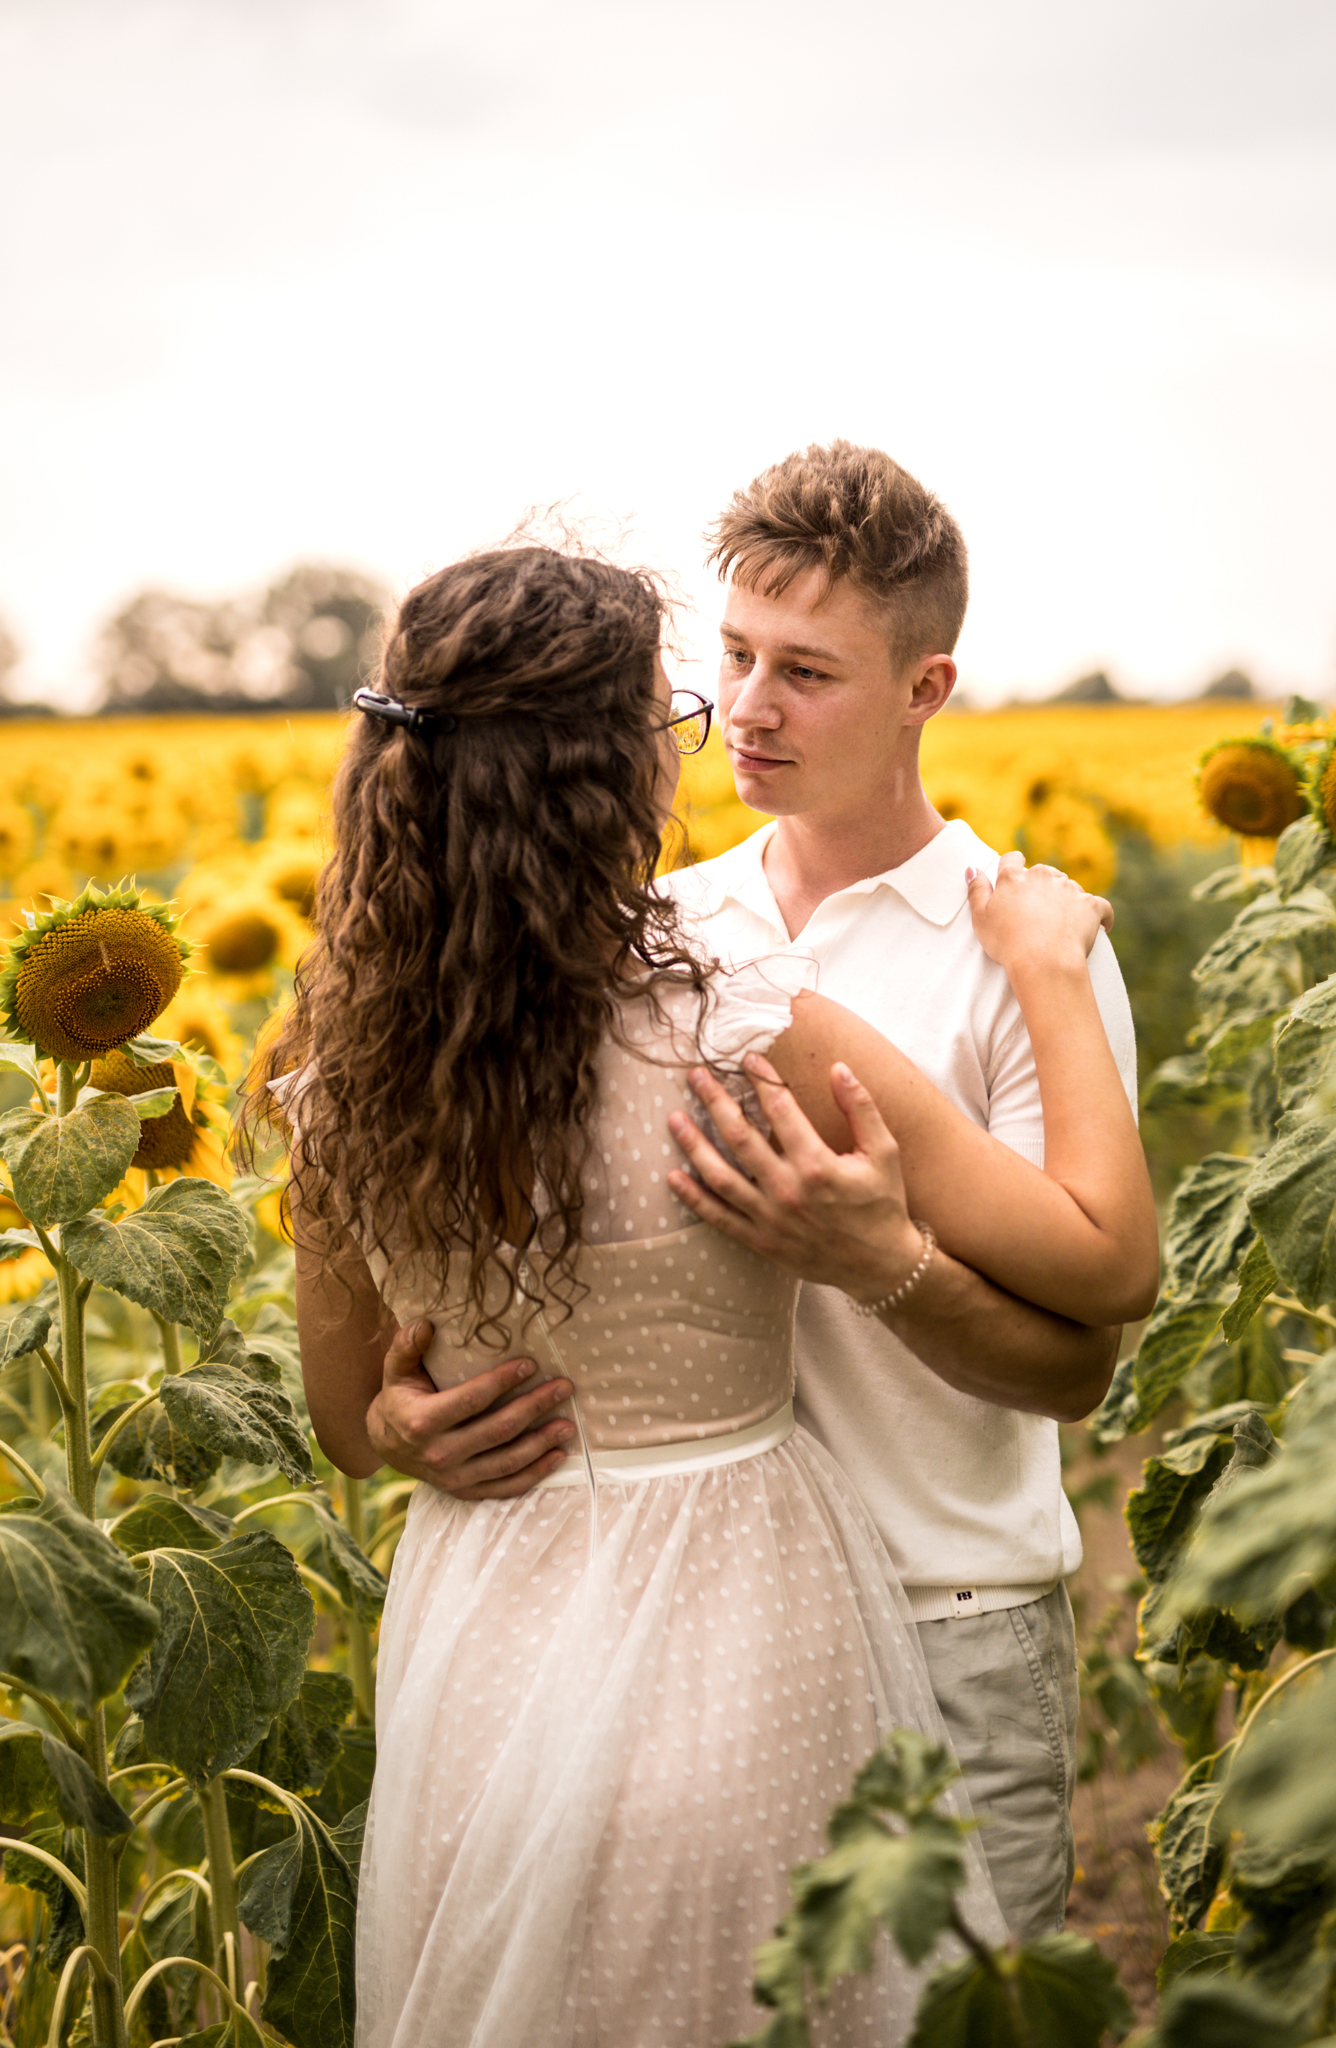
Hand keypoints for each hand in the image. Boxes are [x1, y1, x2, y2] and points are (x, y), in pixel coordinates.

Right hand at [366, 1320, 574, 1500]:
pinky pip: (506, 1487)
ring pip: (507, 1461)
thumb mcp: (396, 1370)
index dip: (503, 1382)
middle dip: (534, 1407)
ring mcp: (454, 1478)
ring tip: (568, 1424)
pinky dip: (534, 1474)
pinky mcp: (465, 1492)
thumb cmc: (399, 1398)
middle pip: (498, 1430)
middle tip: (563, 1388)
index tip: (531, 1365)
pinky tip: (557, 1456)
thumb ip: (407, 1346)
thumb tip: (426, 1323)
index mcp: (423, 1421)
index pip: (472, 1400)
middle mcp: (440, 1454)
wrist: (386, 1444)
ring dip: (542, 1442)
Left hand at [666, 1056, 925, 1299]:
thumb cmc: (883, 1205)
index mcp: (817, 1164)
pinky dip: (693, 1197)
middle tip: (695, 1076)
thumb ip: (861, 1108)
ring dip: (693, 1144)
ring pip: (720, 1175)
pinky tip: (672, 1177)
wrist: (881, 1266)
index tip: (748, 1059)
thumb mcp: (884, 1152)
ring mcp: (770, 1218)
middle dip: (714, 1101)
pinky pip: (719, 1217)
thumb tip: (838, 1068)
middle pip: (740, 1137)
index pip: (780, 1110)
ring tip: (674, 1119)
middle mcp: (787, 1189)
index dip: (762, 1080)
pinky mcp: (761, 1241)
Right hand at [966, 852, 1112, 977]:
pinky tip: (1098, 927)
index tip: (1014, 883)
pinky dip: (1098, 915)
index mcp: (1015, 877)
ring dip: (1066, 901)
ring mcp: (1070, 889)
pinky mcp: (1092, 905)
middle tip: (1036, 914)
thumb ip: (976, 890)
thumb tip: (972, 867)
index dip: (1012, 868)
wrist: (1043, 962)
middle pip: (1043, 873)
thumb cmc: (1007, 943)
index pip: (1012, 859)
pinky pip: (1100, 906)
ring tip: (1061, 926)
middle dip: (1041, 888)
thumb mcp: (980, 918)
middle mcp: (1044, 876)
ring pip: (1069, 888)